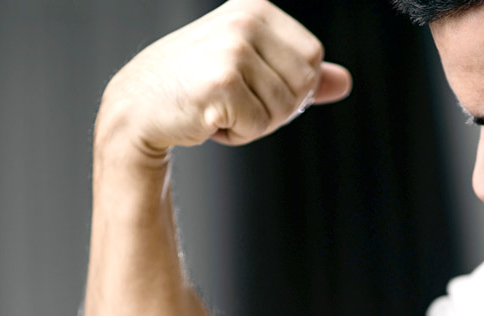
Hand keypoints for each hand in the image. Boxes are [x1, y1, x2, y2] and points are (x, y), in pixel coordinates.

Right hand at [96, 0, 352, 155]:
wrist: (139, 106)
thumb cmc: (194, 85)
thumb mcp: (251, 67)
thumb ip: (298, 71)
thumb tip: (344, 82)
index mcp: (256, 7)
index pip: (313, 57)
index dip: (291, 86)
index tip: (253, 85)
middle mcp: (245, 20)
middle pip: (303, 85)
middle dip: (275, 108)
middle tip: (235, 101)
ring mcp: (233, 50)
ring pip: (283, 110)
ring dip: (254, 123)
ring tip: (219, 108)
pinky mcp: (222, 84)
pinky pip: (259, 126)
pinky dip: (237, 135)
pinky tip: (208, 120)